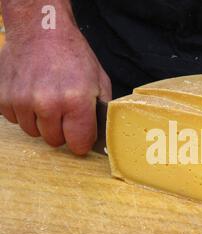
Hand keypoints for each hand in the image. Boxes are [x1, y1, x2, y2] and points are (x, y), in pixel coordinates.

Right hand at [0, 15, 110, 154]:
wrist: (41, 31)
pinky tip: (33, 95)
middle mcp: (48, 104)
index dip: (82, 141)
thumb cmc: (73, 55)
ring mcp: (23, 101)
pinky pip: (16, 121)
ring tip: (49, 100)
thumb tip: (103, 134)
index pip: (79, 144)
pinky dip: (25, 113)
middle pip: (55, 141)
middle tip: (65, 111)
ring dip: (42, 122)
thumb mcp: (100, 81)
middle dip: (62, 131)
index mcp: (76, 101)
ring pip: (35, 132)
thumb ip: (101, 111)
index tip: (81, 135)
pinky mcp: (4, 98)